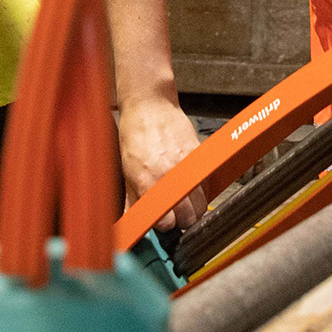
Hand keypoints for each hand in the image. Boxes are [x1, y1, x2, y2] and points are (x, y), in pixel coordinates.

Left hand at [119, 92, 205, 229]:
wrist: (151, 106)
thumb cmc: (135, 134)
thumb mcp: (126, 170)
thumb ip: (132, 200)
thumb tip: (130, 222)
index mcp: (147, 181)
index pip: (167, 222)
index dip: (164, 225)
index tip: (162, 222)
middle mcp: (169, 175)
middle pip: (188, 218)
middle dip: (181, 220)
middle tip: (173, 214)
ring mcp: (187, 165)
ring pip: (201, 204)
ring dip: (192, 207)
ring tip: (182, 200)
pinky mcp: (199, 155)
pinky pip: (206, 184)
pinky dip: (199, 189)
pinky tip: (188, 183)